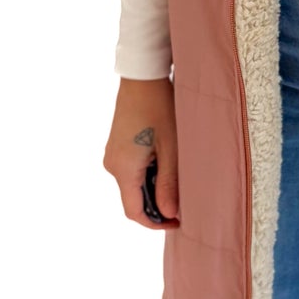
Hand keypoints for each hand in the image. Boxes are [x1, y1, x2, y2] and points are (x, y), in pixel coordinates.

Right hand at [104, 77, 180, 228]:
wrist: (143, 76)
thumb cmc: (160, 108)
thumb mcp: (172, 149)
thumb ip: (169, 184)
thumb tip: (170, 214)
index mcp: (123, 169)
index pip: (134, 211)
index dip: (156, 222)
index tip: (178, 222)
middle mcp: (113, 165)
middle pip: (133, 199)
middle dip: (158, 205)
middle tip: (186, 201)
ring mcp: (113, 154)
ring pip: (134, 184)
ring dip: (155, 188)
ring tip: (180, 179)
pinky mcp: (118, 146)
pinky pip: (133, 170)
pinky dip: (149, 174)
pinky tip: (168, 163)